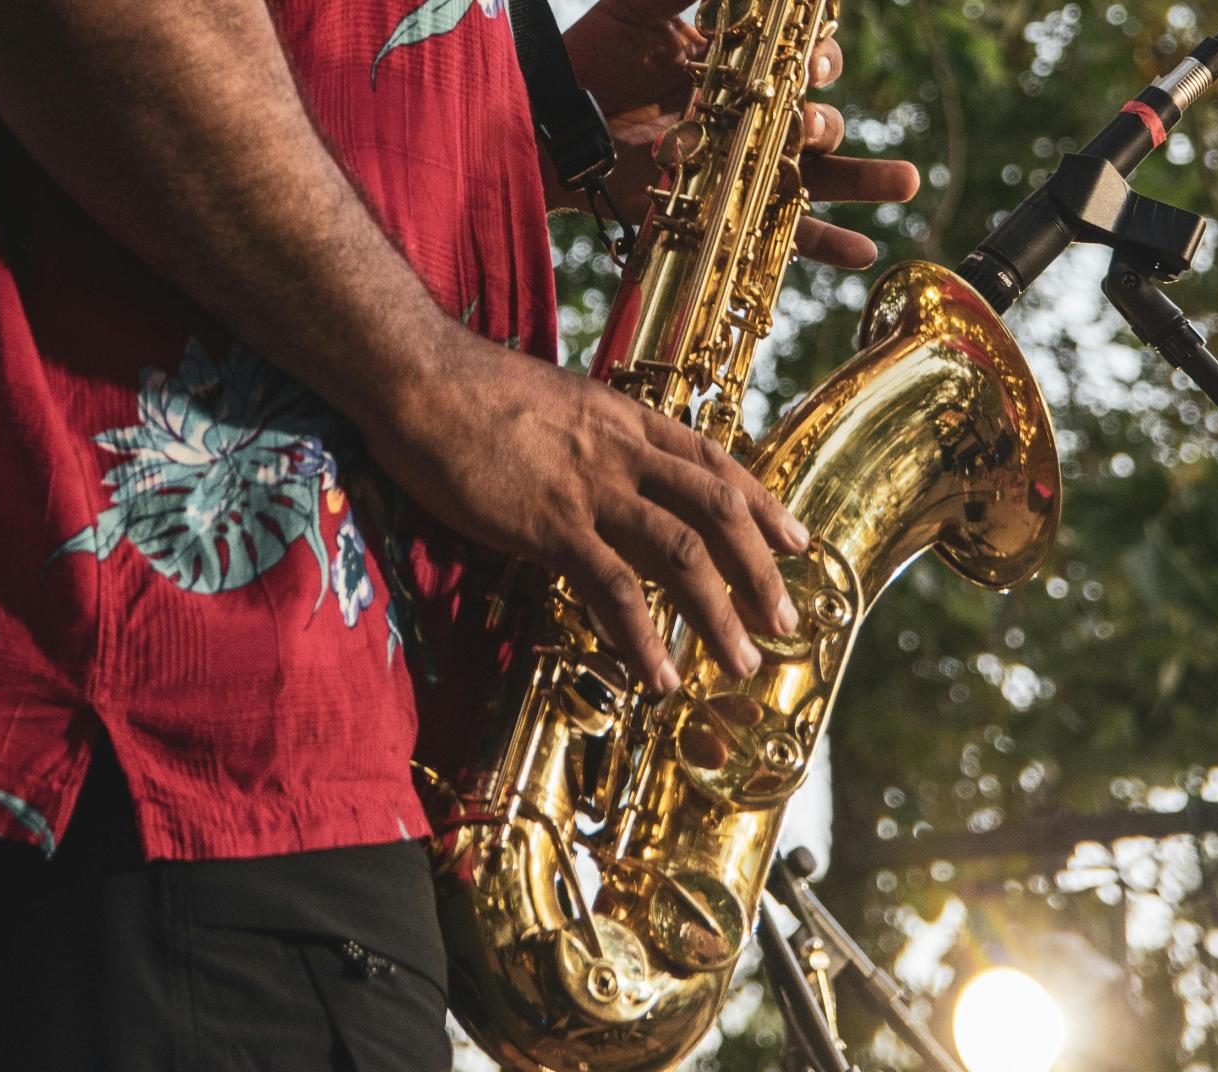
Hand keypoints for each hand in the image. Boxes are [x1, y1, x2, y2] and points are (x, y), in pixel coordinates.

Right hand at [363, 325, 810, 692]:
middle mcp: (624, 452)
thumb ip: (592, 439)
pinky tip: (658, 675)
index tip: (796, 541)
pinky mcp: (550, 525)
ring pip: (682, 553)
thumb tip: (607, 473)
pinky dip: (642, 638)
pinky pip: (612, 590)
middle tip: (787, 620)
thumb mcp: (556, 404)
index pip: (715, 463)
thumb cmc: (472, 391)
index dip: (764, 504)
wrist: (421, 378)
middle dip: (761, 569)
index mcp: (627, 420)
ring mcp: (591, 489)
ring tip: (742, 661)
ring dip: (720, 614)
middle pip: (719, 509)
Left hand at [554, 0, 919, 266]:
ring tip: (903, 182)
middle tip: (808, 127)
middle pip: (819, 120)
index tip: (814, 62)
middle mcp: (751, 118)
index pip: (805, 61)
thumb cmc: (593, 60)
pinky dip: (826, 245)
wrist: (554, 130)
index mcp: (743, 67)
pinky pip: (786, 235)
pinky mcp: (727, 215)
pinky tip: (862, 252)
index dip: (822, 58)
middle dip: (831, 122)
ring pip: (820, 177)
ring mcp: (742, 170)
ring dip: (865, 179)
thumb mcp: (644, 5)